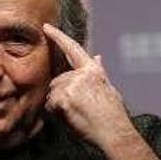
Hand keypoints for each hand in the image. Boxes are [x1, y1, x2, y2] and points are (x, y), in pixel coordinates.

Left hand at [42, 23, 135, 148]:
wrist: (113, 132)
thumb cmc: (112, 115)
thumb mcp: (108, 88)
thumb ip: (98, 72)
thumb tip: (97, 57)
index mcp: (93, 71)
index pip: (73, 49)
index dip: (59, 37)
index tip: (46, 27)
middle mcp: (81, 75)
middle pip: (57, 81)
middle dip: (61, 95)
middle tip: (77, 109)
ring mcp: (71, 85)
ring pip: (52, 93)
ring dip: (59, 105)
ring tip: (77, 114)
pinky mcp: (64, 98)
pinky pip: (50, 105)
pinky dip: (57, 113)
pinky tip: (72, 118)